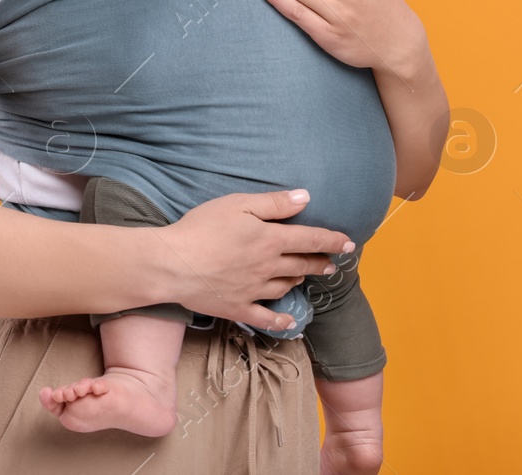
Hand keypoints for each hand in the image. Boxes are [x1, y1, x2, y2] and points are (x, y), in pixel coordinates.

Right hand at [155, 190, 353, 332]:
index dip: (332, 240)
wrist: (173, 264)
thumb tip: (305, 198)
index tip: (348, 243)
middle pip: (302, 265)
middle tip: (332, 264)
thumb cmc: (201, 228)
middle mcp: (269, 267)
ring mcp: (255, 290)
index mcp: (270, 240)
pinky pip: (265, 318)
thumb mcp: (237, 205)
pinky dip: (281, 321)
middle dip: (320, 262)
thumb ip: (273, 203)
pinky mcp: (238, 308)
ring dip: (300, 282)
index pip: (311, 239)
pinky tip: (290, 322)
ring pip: (286, 287)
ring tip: (305, 279)